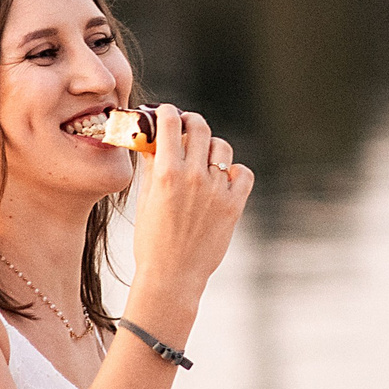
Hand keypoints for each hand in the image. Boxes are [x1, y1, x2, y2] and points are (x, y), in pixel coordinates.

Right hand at [127, 108, 251, 302]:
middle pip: (200, 128)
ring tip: (203, 159)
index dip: (168, 112)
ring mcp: (217, 190)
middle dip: (191, 122)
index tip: (167, 112)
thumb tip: (153, 141)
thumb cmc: (152, 240)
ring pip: (222, 148)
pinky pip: (243, 173)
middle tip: (187, 128)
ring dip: (211, 148)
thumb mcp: (145, 199)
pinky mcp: (234, 205)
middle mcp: (194, 177)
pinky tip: (224, 179)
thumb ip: (152, 166)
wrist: (172, 276)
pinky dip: (235, 173)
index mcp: (167, 173)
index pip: (171, 124)